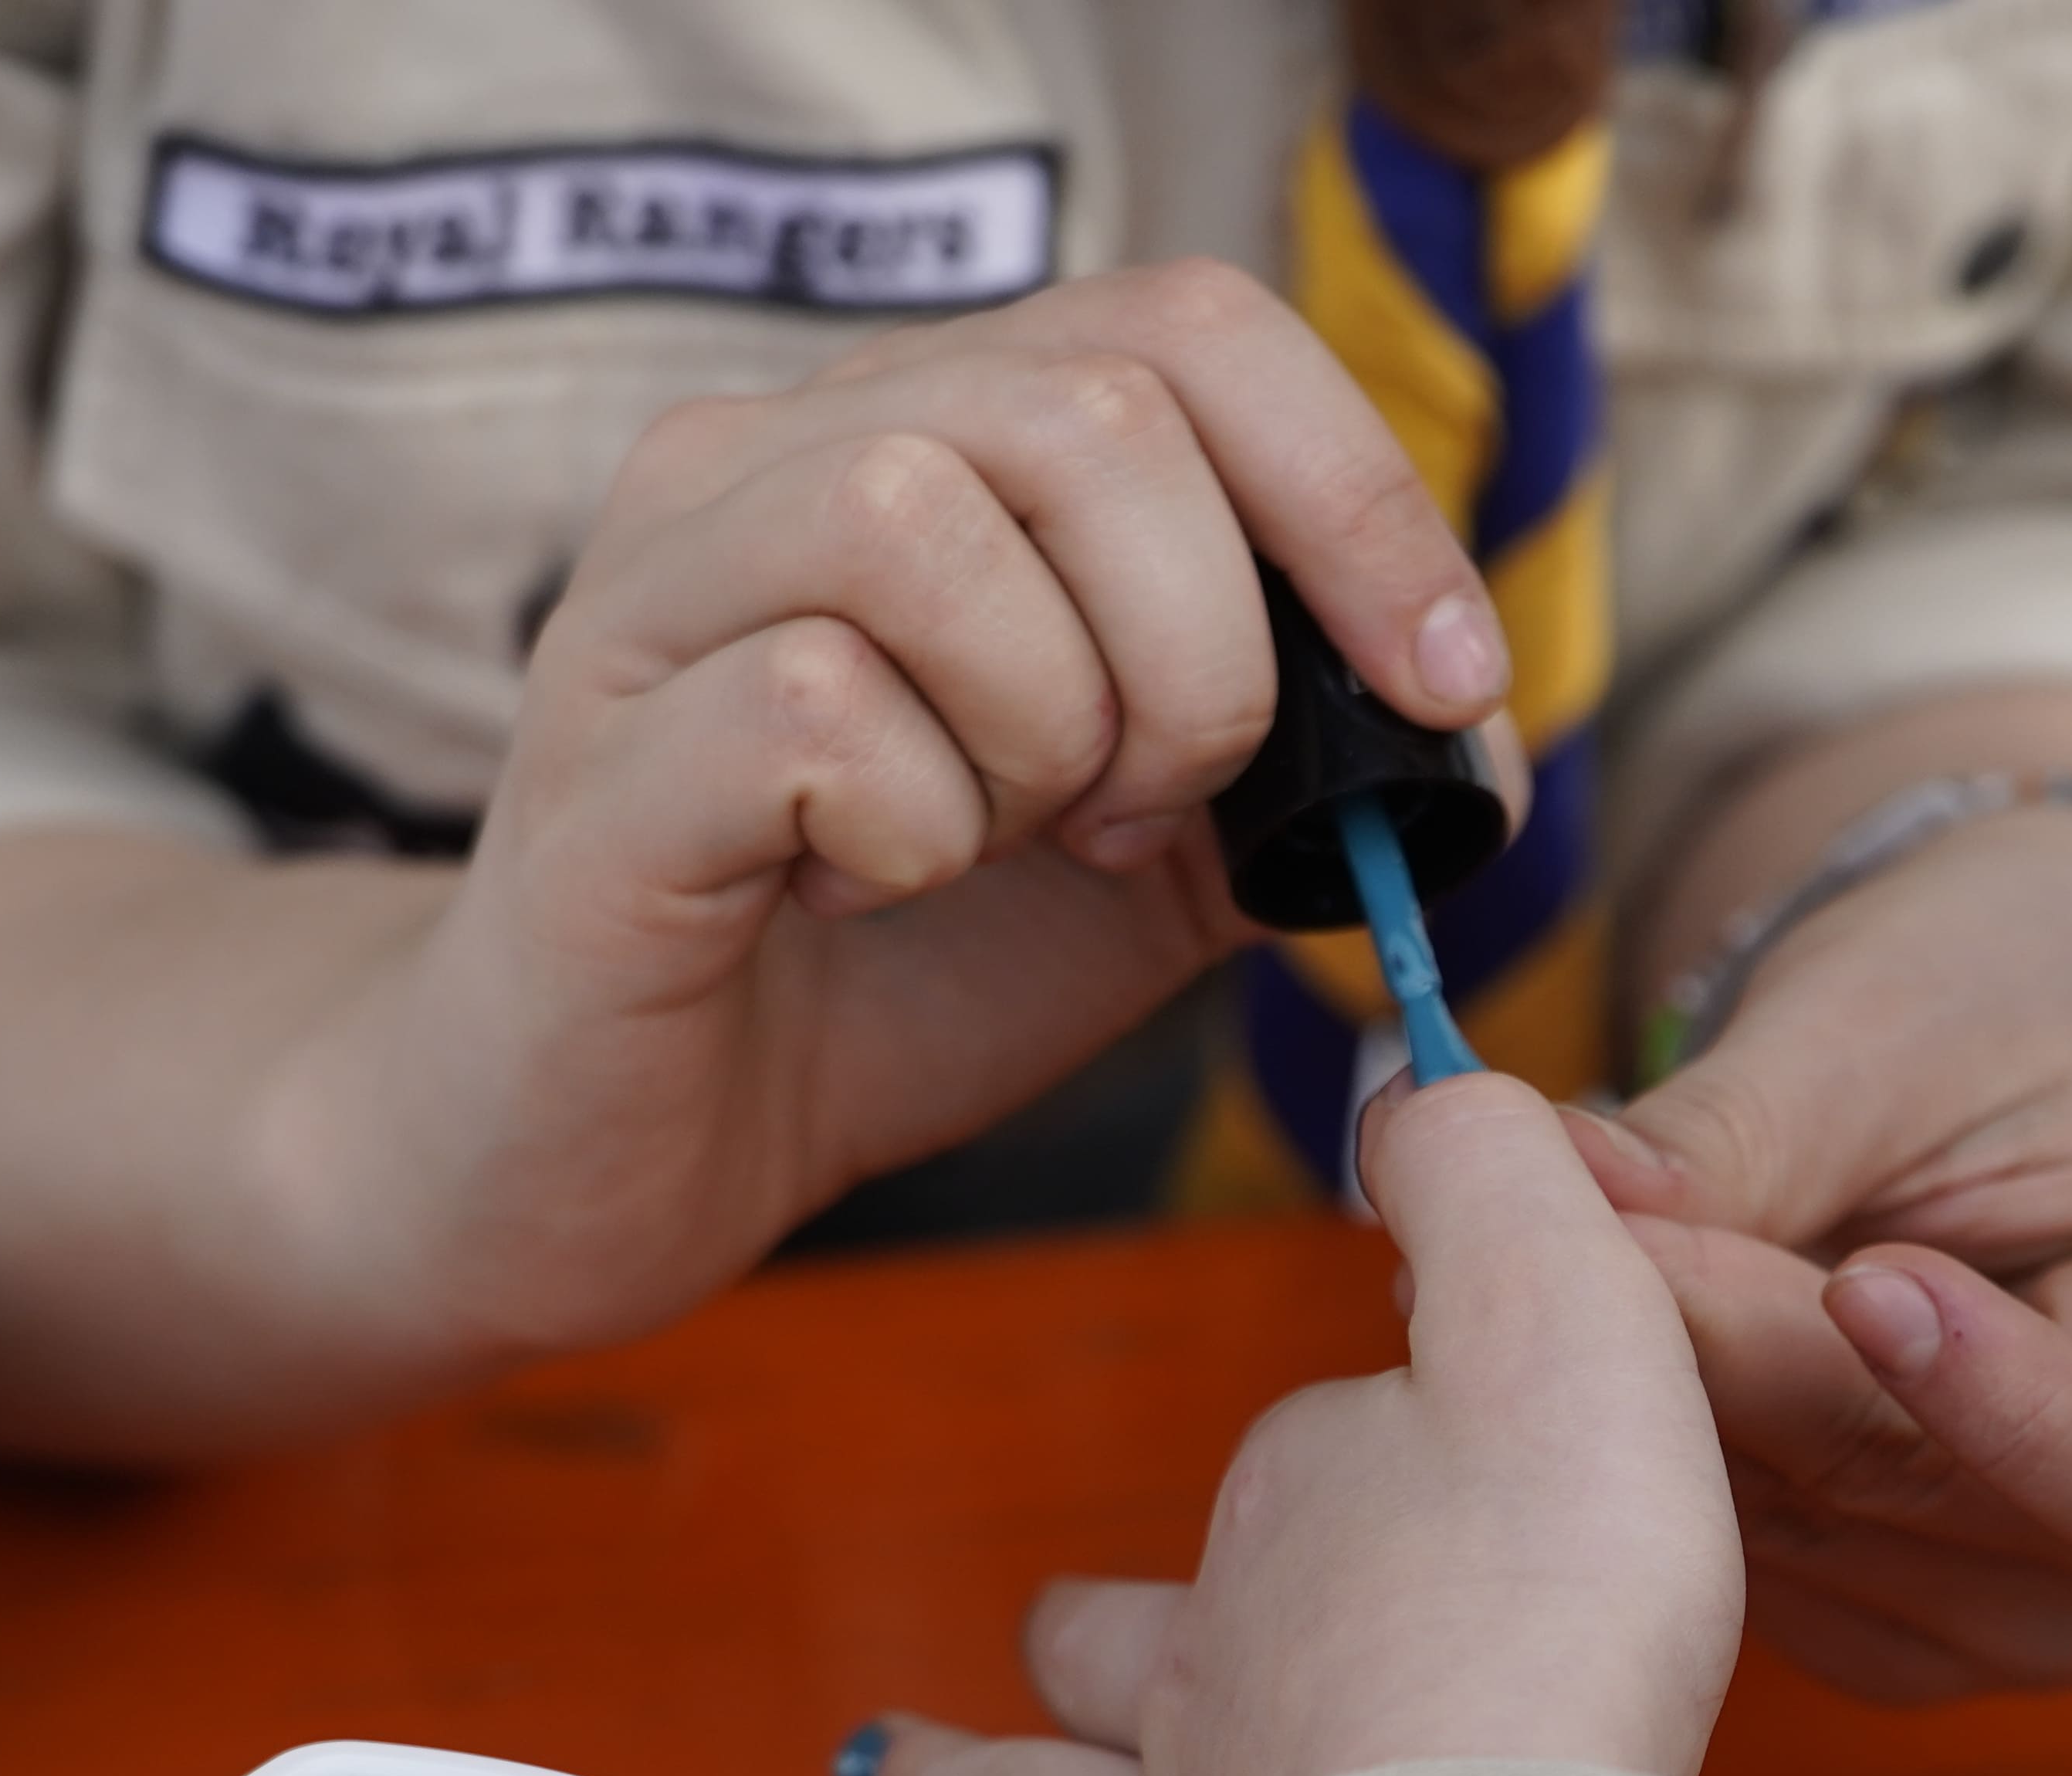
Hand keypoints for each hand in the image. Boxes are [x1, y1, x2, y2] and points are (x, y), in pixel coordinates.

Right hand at [273, 261, 1510, 1361]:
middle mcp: (771, 459)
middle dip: (1197, 655)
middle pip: (1085, 416)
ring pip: (927, 527)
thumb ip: (1298, 767)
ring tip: (990, 843)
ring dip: (1041, 733)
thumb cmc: (887, 977)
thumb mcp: (1153, 859)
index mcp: (927, 442)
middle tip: (1136, 815)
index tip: (1438, 680)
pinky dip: (905, 832)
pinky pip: (811, 709)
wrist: (623, 1151)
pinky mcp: (599, 752)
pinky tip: (854, 895)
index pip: (1185, 327)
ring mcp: (659, 591)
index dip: (1354, 494)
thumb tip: (1472, 726)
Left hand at [839, 1073, 1743, 1775]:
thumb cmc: (1550, 1602)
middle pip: (1105, 1644)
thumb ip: (1492, 1178)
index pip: (1302, 1460)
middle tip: (1022, 1638)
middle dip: (1070, 1638)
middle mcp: (1202, 1682)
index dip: (1353, 1454)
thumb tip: (1408, 1076)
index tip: (1408, 1457)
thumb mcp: (1566, 1317)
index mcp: (1297, 1513)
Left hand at [1582, 792, 2071, 1701]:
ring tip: (1600, 1298)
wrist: (1991, 1017)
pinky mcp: (1908, 1611)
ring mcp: (2035, 1592)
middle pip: (1970, 1534)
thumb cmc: (1988, 989)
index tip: (1868, 1287)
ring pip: (1851, 1584)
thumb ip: (1743, 1128)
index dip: (2013, 1418)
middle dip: (1776, 1391)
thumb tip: (1570, 1192)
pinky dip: (1684, 1495)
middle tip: (1612, 1254)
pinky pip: (1780, 1603)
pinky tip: (1616, 1383)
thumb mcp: (1885, 1018)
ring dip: (1706, 1448)